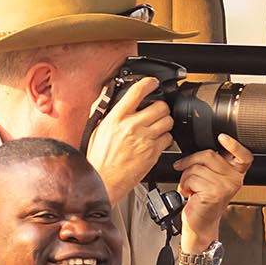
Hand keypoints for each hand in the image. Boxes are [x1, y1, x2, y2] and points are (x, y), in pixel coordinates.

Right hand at [84, 76, 173, 203]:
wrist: (103, 181)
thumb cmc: (99, 158)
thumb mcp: (97, 129)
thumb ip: (105, 110)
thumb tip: (107, 94)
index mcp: (116, 118)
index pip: (137, 91)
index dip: (149, 83)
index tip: (153, 83)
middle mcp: (132, 126)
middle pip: (160, 106)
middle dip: (160, 108)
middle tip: (156, 112)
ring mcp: (145, 139)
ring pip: (168, 121)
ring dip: (165, 122)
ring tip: (157, 127)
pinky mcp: (153, 153)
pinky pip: (168, 139)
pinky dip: (165, 139)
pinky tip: (156, 141)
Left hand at [174, 133, 252, 247]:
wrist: (200, 224)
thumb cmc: (203, 202)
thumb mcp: (212, 179)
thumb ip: (212, 164)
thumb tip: (200, 150)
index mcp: (236, 173)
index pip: (244, 155)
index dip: (234, 145)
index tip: (222, 137)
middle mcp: (234, 180)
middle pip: (210, 155)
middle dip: (191, 162)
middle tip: (187, 173)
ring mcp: (225, 186)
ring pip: (197, 167)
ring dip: (186, 177)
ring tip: (191, 188)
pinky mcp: (214, 193)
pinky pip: (192, 178)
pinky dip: (185, 185)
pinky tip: (190, 194)